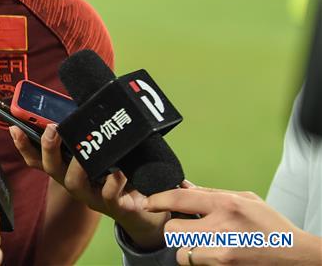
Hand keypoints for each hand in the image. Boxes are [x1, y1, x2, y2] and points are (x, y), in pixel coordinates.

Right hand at [9, 124, 168, 249]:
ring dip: (76, 165)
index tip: (14, 127)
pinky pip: (109, 195)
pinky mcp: (113, 205)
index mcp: (67, 168)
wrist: (144, 205)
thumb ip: (86, 133)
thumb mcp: (99, 150)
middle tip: (51, 129)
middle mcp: (73, 182)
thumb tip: (80, 103)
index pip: (37, 158)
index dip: (23, 144)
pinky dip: (113, 182)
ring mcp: (91, 195)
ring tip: (83, 151)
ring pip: (74, 183)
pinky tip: (119, 171)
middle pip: (50, 168)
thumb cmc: (118, 170)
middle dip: (48, 147)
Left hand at [147, 186, 321, 264]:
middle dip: (174, 228)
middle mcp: (221, 228)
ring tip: (202, 242)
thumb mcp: (246, 199)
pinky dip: (198, 259)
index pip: (179, 199)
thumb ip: (212, 193)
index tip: (148, 202)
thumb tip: (183, 186)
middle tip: (184, 226)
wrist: (296, 258)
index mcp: (226, 205)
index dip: (158, 199)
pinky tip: (212, 253)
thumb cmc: (271, 226)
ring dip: (185, 248)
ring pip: (181, 252)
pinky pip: (195, 263)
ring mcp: (221, 252)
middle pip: (172, 229)